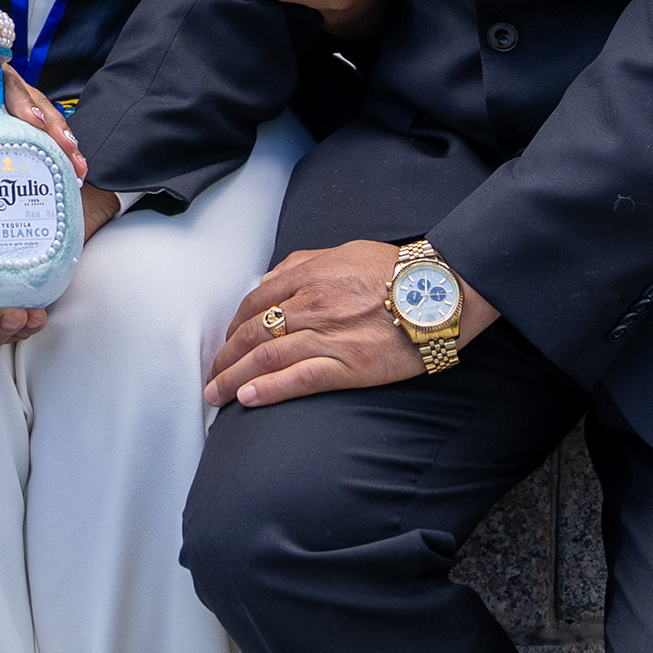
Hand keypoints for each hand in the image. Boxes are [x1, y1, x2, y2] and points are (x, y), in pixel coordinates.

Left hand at [0, 55, 92, 185]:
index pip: (12, 88)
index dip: (25, 105)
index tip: (34, 122)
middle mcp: (11, 89)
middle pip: (39, 107)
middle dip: (55, 129)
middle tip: (68, 149)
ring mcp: (18, 108)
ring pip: (46, 123)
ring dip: (63, 144)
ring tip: (78, 167)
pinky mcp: (18, 126)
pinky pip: (40, 138)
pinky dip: (54, 153)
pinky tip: (67, 172)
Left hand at [205, 239, 497, 407]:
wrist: (442, 291)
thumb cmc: (397, 271)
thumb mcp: (345, 252)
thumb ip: (304, 265)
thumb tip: (270, 280)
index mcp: (309, 276)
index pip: (253, 303)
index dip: (232, 327)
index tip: (225, 344)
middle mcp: (310, 304)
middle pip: (251, 333)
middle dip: (224, 358)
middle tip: (210, 377)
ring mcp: (328, 336)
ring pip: (266, 358)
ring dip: (233, 379)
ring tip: (215, 396)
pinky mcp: (348, 365)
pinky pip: (298, 379)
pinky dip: (268, 390)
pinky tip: (247, 400)